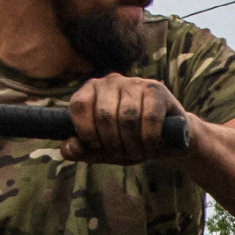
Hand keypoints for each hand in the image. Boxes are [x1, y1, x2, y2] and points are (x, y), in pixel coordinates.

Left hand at [67, 71, 186, 164]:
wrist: (166, 140)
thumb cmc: (129, 142)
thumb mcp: (102, 150)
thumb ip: (81, 150)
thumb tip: (68, 146)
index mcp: (91, 90)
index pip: (79, 105)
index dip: (86, 130)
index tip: (97, 146)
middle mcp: (111, 81)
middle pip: (104, 115)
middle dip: (114, 143)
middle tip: (124, 153)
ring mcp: (134, 82)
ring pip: (127, 117)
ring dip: (133, 144)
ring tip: (138, 151)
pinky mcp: (156, 89)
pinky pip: (149, 118)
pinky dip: (149, 139)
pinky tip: (152, 143)